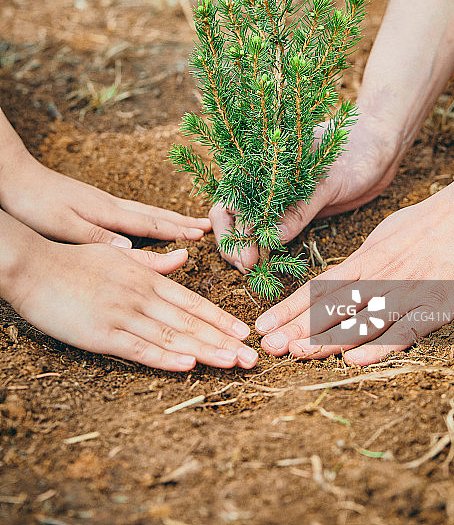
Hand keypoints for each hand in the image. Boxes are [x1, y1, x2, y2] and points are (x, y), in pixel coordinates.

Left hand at [0, 147, 210, 246]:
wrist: (13, 177)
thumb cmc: (34, 204)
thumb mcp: (63, 225)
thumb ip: (97, 237)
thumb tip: (130, 247)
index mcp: (106, 212)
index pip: (149, 223)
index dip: (177, 230)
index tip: (202, 234)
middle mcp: (110, 204)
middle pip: (153, 214)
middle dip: (181, 222)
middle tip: (208, 226)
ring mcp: (102, 202)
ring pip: (144, 211)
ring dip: (168, 218)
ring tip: (187, 222)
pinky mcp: (92, 203)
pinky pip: (131, 212)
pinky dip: (149, 217)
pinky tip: (147, 221)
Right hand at [3, 217, 256, 370]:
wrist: (34, 268)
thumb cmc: (76, 261)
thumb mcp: (120, 255)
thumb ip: (154, 261)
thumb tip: (183, 257)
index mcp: (147, 279)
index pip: (193, 302)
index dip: (220, 318)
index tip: (244, 332)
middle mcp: (142, 297)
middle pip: (190, 322)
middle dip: (224, 340)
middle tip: (253, 357)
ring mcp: (123, 315)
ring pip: (172, 337)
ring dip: (205, 351)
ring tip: (233, 363)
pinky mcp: (101, 335)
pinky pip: (139, 349)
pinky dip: (165, 358)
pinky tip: (188, 365)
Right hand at [210, 115, 401, 272]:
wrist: (382, 148)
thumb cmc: (355, 151)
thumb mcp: (326, 181)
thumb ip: (299, 210)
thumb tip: (270, 239)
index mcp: (263, 162)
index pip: (232, 199)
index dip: (234, 230)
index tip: (246, 256)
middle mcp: (265, 180)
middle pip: (231, 216)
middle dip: (234, 244)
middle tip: (248, 268)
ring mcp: (279, 198)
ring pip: (250, 226)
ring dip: (248, 249)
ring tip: (255, 271)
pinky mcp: (296, 211)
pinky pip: (274, 232)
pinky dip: (268, 249)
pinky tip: (270, 264)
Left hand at [255, 177, 453, 365]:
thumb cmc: (434, 219)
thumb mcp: (389, 233)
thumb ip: (367, 257)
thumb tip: (345, 274)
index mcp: (368, 258)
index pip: (320, 287)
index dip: (290, 308)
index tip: (264, 325)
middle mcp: (381, 276)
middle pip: (332, 306)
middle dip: (298, 328)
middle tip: (267, 347)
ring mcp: (407, 292)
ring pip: (362, 320)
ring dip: (328, 339)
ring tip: (296, 354)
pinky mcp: (436, 305)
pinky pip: (405, 329)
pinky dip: (379, 345)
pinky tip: (355, 359)